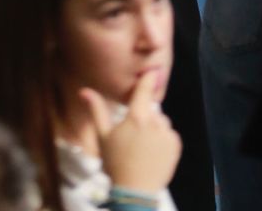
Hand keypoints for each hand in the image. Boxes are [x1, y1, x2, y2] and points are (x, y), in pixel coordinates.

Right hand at [82, 72, 180, 194]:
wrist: (135, 192)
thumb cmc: (116, 162)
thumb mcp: (103, 136)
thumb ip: (96, 110)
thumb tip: (84, 90)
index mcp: (137, 116)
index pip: (145, 90)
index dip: (148, 78)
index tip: (152, 69)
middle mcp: (155, 122)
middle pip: (152, 109)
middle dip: (145, 115)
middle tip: (133, 132)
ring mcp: (168, 135)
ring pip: (162, 122)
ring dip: (155, 127)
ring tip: (143, 144)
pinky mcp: (176, 147)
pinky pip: (170, 135)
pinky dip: (164, 138)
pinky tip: (153, 150)